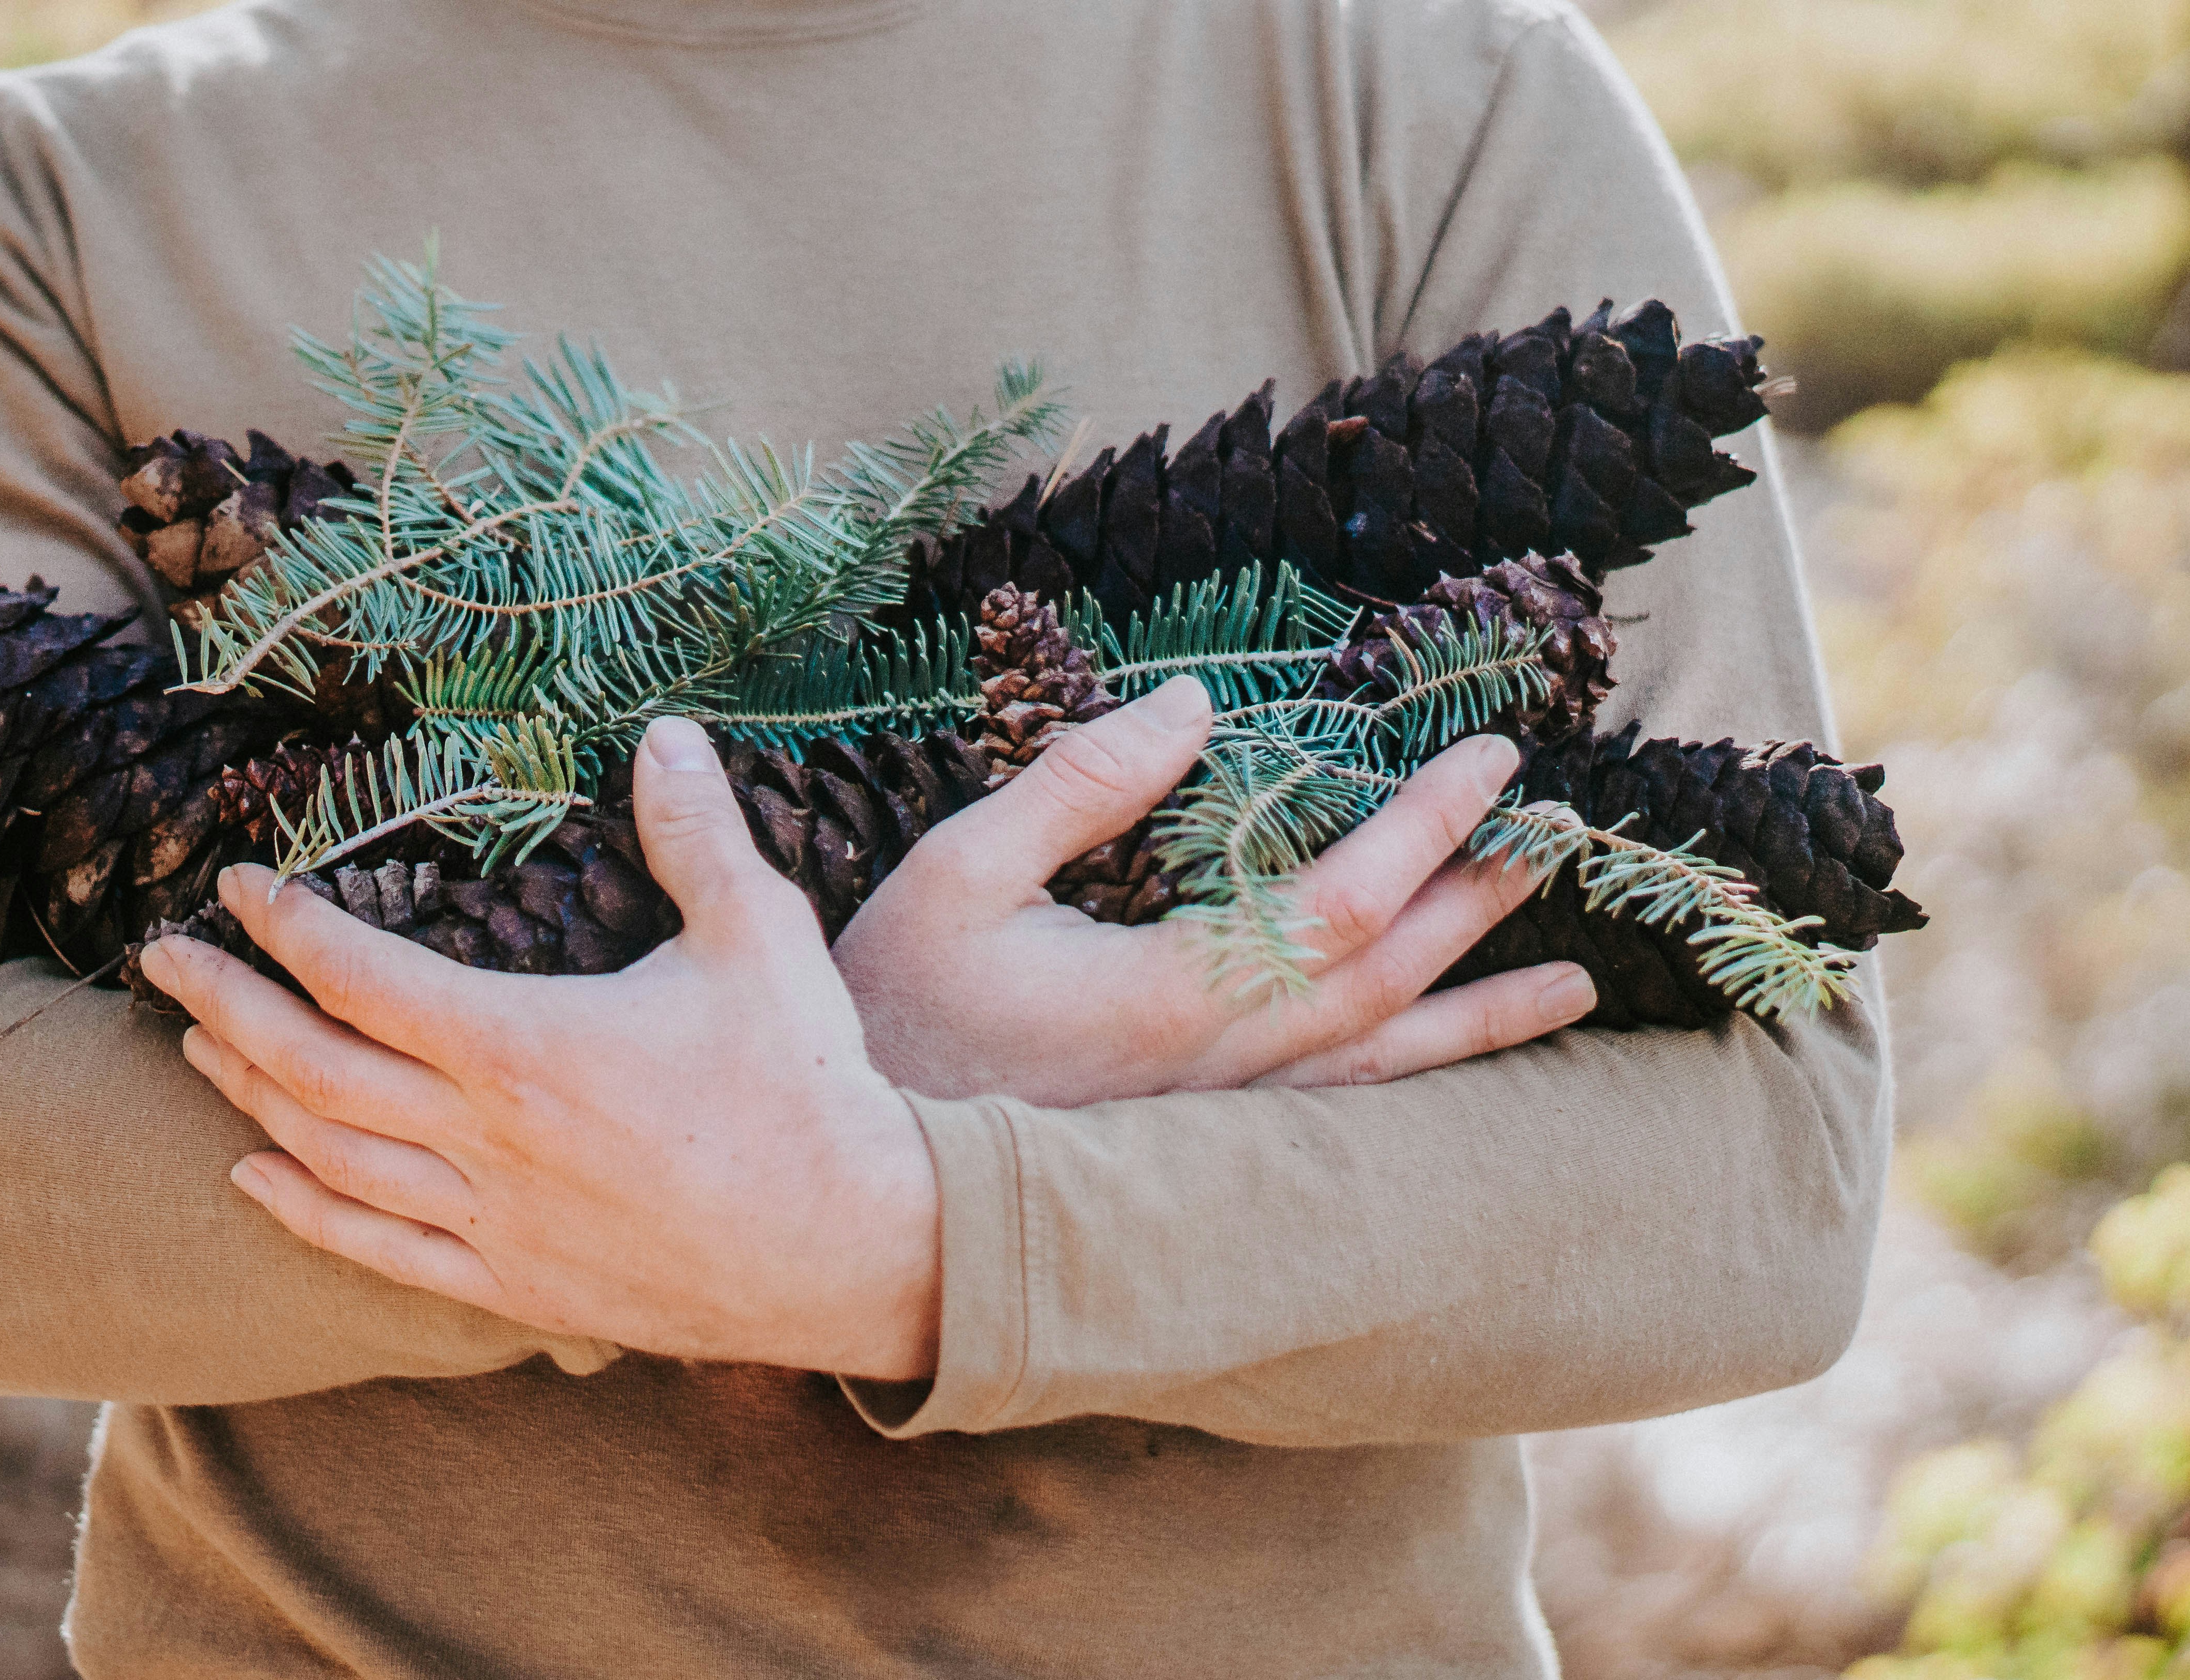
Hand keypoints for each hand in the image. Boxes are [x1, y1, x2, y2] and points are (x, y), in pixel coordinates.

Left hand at [137, 718, 941, 1379]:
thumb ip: (697, 833)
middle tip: (164, 957)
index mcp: (525, 1044)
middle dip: (225, 1004)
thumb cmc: (807, 1086)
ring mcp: (492, 1221)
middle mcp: (485, 1138)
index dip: (288, 926)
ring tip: (197, 1045)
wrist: (854, 1247)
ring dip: (248, 1095)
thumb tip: (666, 733)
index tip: (242, 887)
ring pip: (327, 1156)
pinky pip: (377, 1250)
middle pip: (311, 1066)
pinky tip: (252, 1175)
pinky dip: (302, 1210)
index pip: (362, 977)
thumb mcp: (761, 937)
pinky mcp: (514, 1286)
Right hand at [833, 676, 1596, 1106]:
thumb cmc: (893, 1015)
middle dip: (1478, 900)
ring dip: (1480, 1019)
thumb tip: (1193, 702)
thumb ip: (1077, 783)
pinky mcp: (1202, 1151)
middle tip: (1559, 837)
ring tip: (1573, 985)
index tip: (1490, 760)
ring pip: (1380, 1067)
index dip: (1425, 827)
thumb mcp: (957, 874)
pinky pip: (1339, 1120)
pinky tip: (1453, 1076)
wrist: (865, 1183)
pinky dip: (1412, 1092)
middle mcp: (1218, 1068)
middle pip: (1387, 979)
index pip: (1339, 901)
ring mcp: (1217, 1122)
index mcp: (1169, 992)